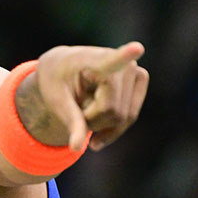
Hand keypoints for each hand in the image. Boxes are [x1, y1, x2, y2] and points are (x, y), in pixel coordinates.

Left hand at [33, 41, 149, 150]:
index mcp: (94, 60)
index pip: (113, 60)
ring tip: (86, 110)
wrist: (64, 68)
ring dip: (102, 125)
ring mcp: (135, 70)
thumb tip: (75, 148)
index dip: (126, 55)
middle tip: (76, 111)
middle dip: (93, 121)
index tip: (137, 48)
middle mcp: (121, 62)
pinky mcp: (140, 78)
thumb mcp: (57, 101)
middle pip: (112, 112)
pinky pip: (131, 116)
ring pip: (123, 118)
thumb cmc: (57, 81)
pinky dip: (114, 129)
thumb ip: (71, 121)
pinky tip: (97, 133)